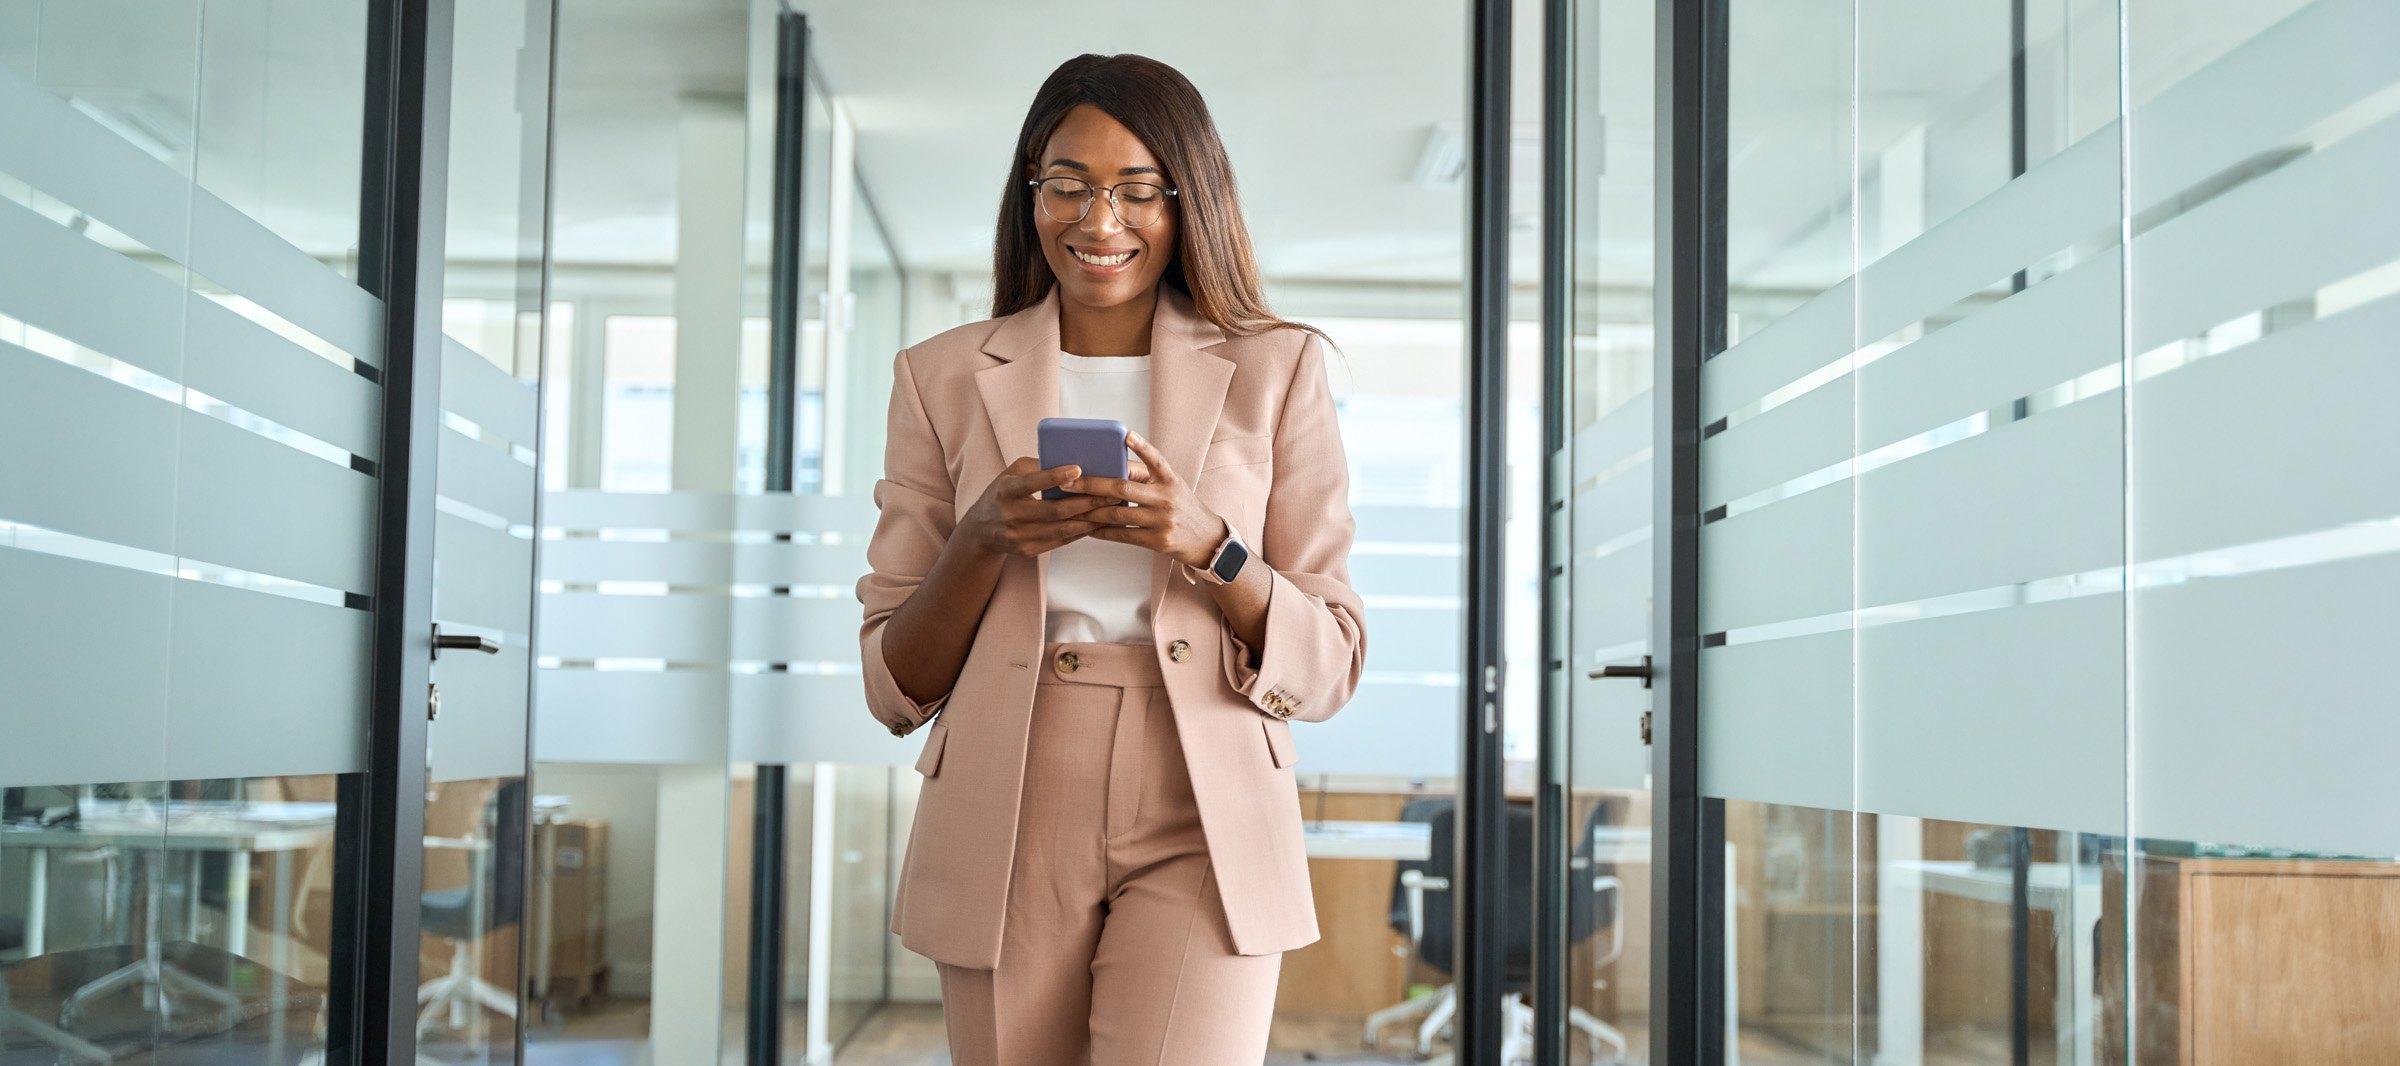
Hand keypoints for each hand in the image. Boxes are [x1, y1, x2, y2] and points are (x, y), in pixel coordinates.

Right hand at [957, 457, 1110, 557]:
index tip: (1078, 468)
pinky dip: (1081, 532)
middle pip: (1053, 511)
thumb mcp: (1011, 474)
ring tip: (1110, 508)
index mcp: (1005, 491)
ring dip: (1089, 519)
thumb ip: (1037, 466)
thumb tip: (1071, 462)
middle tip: (1109, 492)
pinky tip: (1096, 522)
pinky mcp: (1028, 550)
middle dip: (1085, 502)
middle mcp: (1010, 516)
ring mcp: (1019, 537)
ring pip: (1061, 529)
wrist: (981, 530)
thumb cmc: (1002, 493)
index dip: (1054, 476)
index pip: (1031, 483)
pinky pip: (1061, 541)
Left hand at [1066, 430, 1228, 568]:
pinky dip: (1104, 532)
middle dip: (1091, 485)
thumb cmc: (1182, 508)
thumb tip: (1112, 469)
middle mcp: (1167, 498)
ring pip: (1118, 514)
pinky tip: (1089, 528)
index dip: (1141, 446)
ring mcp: (1162, 521)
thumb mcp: (1172, 487)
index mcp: (1170, 480)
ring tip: (1071, 507)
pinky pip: (1123, 536)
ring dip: (1091, 512)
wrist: (1207, 540)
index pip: (1156, 459)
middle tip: (1068, 482)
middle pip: (1123, 488)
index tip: (1125, 435)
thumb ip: (1147, 477)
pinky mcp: (1158, 541)